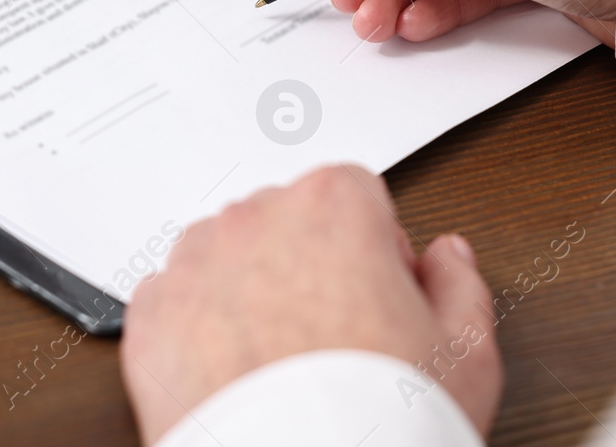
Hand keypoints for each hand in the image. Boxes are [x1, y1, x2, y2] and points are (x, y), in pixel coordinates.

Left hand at [122, 166, 500, 443]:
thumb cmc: (377, 421)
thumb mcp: (464, 355)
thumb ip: (458, 285)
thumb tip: (447, 258)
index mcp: (332, 207)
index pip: (356, 194)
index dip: (376, 248)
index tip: (381, 294)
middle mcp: (255, 220)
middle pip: (287, 220)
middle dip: (310, 263)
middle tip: (334, 338)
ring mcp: (194, 264)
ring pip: (227, 256)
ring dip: (250, 289)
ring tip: (282, 363)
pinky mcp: (150, 315)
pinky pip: (177, 302)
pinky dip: (199, 330)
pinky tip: (236, 376)